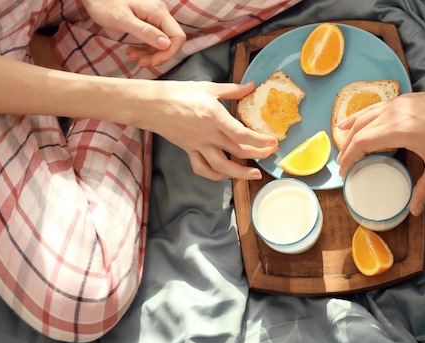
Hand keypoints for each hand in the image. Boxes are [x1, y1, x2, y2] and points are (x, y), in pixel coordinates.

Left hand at [80, 0, 185, 66]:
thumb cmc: (104, 3)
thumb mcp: (123, 20)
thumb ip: (146, 32)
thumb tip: (166, 44)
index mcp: (158, 12)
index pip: (177, 37)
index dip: (168, 53)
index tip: (152, 62)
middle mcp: (160, 13)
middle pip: (171, 41)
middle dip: (158, 56)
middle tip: (140, 62)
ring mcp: (155, 17)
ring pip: (162, 42)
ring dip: (150, 54)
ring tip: (132, 56)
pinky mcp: (148, 21)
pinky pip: (154, 39)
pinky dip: (145, 48)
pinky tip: (132, 51)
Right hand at [140, 80, 277, 180]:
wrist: (151, 104)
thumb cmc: (178, 92)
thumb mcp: (209, 88)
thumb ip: (233, 90)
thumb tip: (252, 85)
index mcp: (214, 117)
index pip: (243, 135)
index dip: (260, 141)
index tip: (273, 141)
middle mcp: (208, 134)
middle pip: (238, 151)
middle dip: (258, 154)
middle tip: (270, 153)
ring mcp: (198, 145)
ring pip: (222, 166)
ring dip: (240, 173)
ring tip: (255, 174)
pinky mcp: (189, 150)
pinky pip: (202, 168)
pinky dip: (215, 175)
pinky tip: (225, 175)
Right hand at [336, 87, 424, 215]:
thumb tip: (414, 210)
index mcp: (398, 129)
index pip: (362, 142)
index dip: (350, 157)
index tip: (344, 171)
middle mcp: (392, 113)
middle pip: (360, 130)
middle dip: (347, 148)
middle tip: (342, 166)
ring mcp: (396, 104)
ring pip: (364, 116)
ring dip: (351, 131)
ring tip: (341, 143)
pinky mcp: (402, 100)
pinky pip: (373, 108)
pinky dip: (360, 117)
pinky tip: (353, 121)